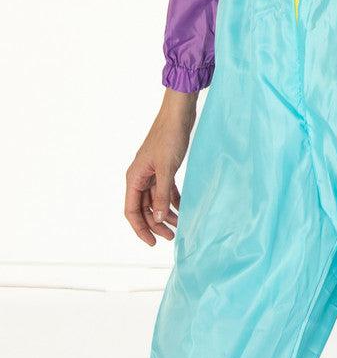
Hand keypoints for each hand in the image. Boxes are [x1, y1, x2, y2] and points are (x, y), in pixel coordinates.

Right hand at [125, 89, 196, 244]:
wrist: (178, 114)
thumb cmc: (169, 137)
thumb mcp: (166, 169)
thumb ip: (163, 194)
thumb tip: (159, 219)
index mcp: (134, 177)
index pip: (131, 211)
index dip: (140, 229)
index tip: (152, 243)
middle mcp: (140, 177)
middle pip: (144, 208)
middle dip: (156, 224)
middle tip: (172, 236)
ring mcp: (152, 172)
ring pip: (156, 200)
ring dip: (166, 213)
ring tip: (180, 225)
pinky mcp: (164, 168)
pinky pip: (165, 190)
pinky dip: (173, 200)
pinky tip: (183, 209)